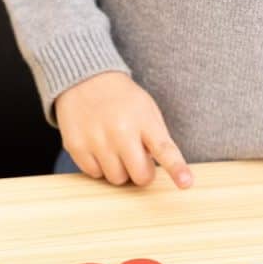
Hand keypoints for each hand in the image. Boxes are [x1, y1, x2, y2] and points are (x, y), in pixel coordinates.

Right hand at [55, 72, 192, 188]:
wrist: (85, 80)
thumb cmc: (123, 101)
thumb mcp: (147, 112)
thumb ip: (156, 141)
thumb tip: (154, 172)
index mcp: (145, 121)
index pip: (164, 149)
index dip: (177, 169)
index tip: (186, 183)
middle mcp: (120, 131)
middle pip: (139, 175)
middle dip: (141, 172)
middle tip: (136, 158)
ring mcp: (97, 139)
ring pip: (116, 179)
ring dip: (119, 169)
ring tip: (114, 148)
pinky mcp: (76, 146)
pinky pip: (94, 174)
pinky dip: (98, 166)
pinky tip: (98, 147)